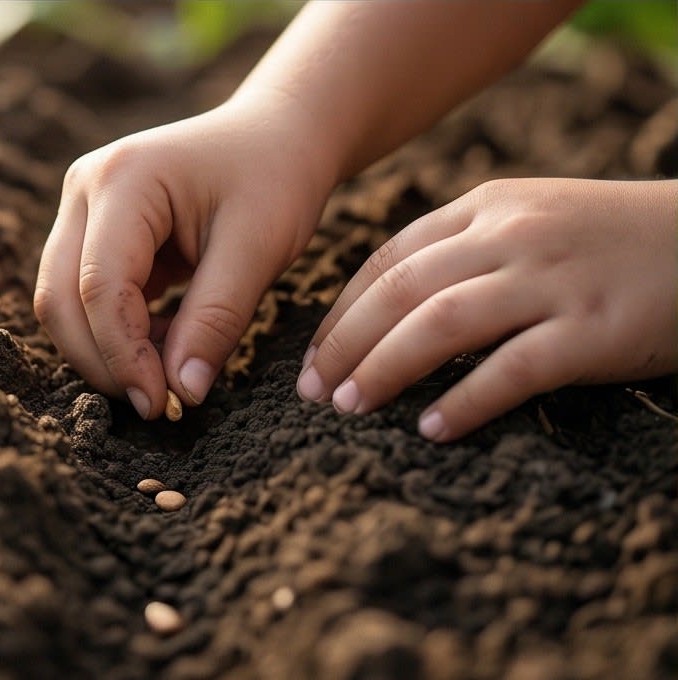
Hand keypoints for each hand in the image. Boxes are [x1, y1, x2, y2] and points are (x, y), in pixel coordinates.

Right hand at [35, 95, 330, 418]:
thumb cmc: (276, 178)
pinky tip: (165, 344)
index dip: (124, 354)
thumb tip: (182, 393)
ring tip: (168, 372)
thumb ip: (216, 321)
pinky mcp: (94, 231)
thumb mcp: (259, 248)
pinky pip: (85, 297)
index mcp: (124, 180)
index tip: (163, 404)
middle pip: (60, 297)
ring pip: (63, 301)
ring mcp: (83, 208)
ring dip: (106, 350)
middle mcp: (86, 188)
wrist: (277, 136)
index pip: (100, 285)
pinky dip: (118, 333)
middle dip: (102, 360)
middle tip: (157, 405)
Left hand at [298, 178, 677, 440]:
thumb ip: (463, 249)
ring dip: (385, 368)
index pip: (389, 259)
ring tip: (351, 408)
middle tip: (314, 391)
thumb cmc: (607, 241)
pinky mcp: (591, 328)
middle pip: (400, 291)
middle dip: (345, 343)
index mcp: (486, 208)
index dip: (341, 311)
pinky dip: (465, 400)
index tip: (312, 355)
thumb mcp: (529, 220)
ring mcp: (551, 279)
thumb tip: (385, 308)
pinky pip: (512, 369)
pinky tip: (432, 430)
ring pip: (441, 324)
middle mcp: (510, 235)